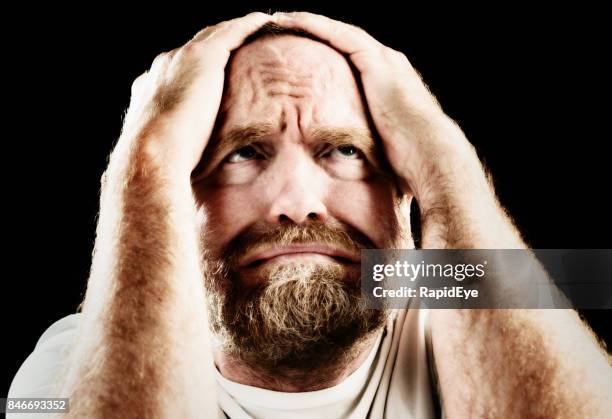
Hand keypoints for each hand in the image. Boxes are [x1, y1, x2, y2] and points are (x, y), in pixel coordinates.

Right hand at [115, 12, 273, 179]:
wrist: (152, 150)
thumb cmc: (160, 162)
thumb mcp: (167, 151)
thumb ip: (178, 146)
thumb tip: (187, 166)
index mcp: (154, 87)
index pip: (181, 71)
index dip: (199, 70)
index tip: (216, 74)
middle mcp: (166, 65)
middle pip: (198, 47)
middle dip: (218, 44)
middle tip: (241, 42)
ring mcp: (183, 57)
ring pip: (216, 34)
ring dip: (236, 29)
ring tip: (259, 25)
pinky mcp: (203, 56)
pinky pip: (233, 32)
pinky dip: (249, 25)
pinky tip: (266, 22)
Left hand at [273, 12, 477, 198]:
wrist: (431, 156)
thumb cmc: (409, 162)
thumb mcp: (381, 147)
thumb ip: (364, 142)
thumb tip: (343, 162)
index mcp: (389, 84)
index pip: (351, 60)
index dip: (325, 53)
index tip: (299, 55)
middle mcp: (388, 65)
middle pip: (344, 41)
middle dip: (316, 32)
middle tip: (286, 27)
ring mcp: (384, 61)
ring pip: (340, 32)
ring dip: (310, 23)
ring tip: (282, 19)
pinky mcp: (376, 62)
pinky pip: (340, 35)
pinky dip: (315, 25)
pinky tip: (292, 20)